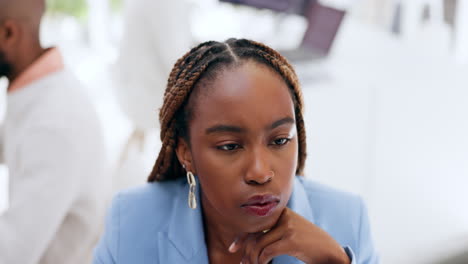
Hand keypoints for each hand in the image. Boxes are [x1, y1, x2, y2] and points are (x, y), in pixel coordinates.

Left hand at [228, 208, 349, 263]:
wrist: (331, 251)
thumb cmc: (308, 244)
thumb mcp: (289, 234)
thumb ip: (272, 234)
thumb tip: (248, 246)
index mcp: (281, 212)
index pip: (255, 223)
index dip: (242, 237)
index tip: (232, 249)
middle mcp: (283, 216)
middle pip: (255, 234)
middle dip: (246, 251)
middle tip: (244, 263)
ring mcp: (288, 227)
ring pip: (258, 245)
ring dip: (254, 259)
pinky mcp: (291, 240)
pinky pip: (267, 252)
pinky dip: (262, 261)